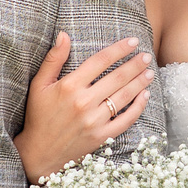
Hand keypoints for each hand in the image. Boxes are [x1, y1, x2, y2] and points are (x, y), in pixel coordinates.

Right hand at [16, 33, 151, 181]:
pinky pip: (126, 120)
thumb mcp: (39, 85)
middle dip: (135, 64)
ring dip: (140, 82)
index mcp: (69, 86)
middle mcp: (84, 102)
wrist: (38, 153)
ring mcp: (94, 121)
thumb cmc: (38, 115)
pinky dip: (138, 107)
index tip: (133, 41)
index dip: (119, 49)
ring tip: (150, 72)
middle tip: (147, 55)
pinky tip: (145, 96)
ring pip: (124, 97)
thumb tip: (64, 34)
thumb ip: (53, 59)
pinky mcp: (101, 137)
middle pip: (117, 77)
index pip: (100, 61)